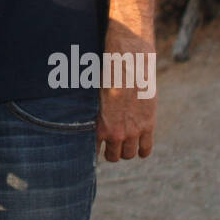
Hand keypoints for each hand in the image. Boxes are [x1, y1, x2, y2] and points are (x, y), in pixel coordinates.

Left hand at [95, 28, 154, 161]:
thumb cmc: (105, 75)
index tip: (94, 148)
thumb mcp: (91, 95)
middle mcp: (116, 132)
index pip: (94, 152)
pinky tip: (138, 147)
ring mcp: (134, 131)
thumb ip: (89, 112)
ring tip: (123, 144)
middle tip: (110, 145)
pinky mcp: (148, 124)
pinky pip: (146, 148)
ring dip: (125, 151)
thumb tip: (71, 118)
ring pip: (129, 154)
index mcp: (99, 126)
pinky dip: (142, 150)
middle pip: (114, 156)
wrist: (128, 62)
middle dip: (111, 151)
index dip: (94, 151)